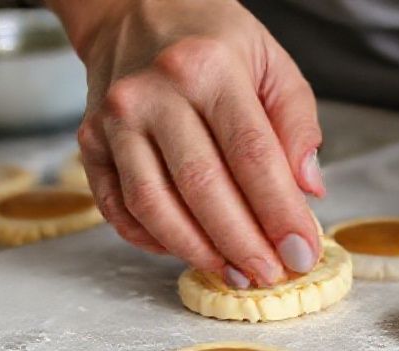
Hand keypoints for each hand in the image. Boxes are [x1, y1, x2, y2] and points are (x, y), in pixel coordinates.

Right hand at [49, 0, 324, 286]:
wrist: (136, 10)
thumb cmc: (211, 40)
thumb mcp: (271, 63)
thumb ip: (297, 124)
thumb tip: (308, 190)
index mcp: (207, 68)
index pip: (251, 155)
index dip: (279, 212)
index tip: (302, 252)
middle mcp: (153, 94)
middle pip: (202, 188)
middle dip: (242, 243)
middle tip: (270, 275)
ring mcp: (114, 120)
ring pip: (154, 205)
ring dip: (197, 251)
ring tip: (234, 273)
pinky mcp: (90, 142)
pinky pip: (118, 207)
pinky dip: (152, 239)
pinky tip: (187, 251)